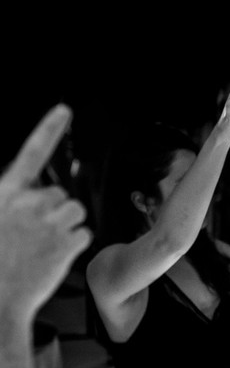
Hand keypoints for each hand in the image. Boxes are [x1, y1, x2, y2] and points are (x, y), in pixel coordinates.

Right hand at [0, 105, 91, 322]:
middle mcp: (28, 202)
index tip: (64, 110)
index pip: (30, 153)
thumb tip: (28, 190)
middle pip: (59, 194)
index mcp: (5, 193)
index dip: (48, 129)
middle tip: (35, 234)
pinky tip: (54, 257)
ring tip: (44, 245)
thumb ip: (12, 202)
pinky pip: (84, 234)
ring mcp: (49, 222)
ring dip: (67, 225)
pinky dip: (74, 245)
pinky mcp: (68, 241)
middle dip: (53, 211)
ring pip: (76, 211)